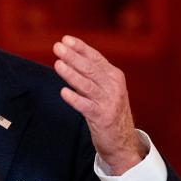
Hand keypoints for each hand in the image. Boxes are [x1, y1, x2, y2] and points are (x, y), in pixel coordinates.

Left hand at [53, 36, 145, 174]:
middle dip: (73, 56)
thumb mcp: (106, 89)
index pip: (96, 58)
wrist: (123, 141)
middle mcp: (113, 87)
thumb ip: (93, 74)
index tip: (66, 39)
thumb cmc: (109, 111)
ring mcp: (108, 102)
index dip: (81, 48)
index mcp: (114, 76)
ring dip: (71, 74)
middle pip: (90, 68)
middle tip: (57, 47)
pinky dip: (74, 99)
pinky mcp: (102, 117)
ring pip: (87, 85)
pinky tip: (64, 92)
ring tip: (57, 64)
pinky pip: (86, 106)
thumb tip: (70, 56)